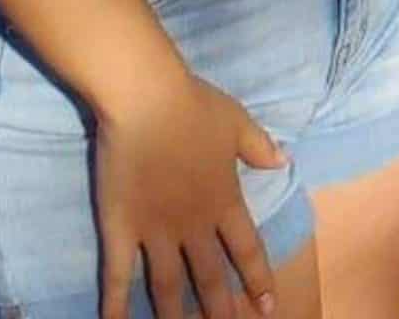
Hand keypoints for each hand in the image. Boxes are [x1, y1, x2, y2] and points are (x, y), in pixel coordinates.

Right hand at [93, 71, 281, 318]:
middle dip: (221, 308)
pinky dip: (115, 305)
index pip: (247, 248)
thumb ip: (259, 148)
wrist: (148, 100)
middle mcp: (193, 223)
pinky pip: (117, 275)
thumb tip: (283, 163)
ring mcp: (156, 230)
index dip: (257, 279)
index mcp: (224, 199)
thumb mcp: (238, 123)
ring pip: (168, 285)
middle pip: (210, 275)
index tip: (268, 306)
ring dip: (175, 315)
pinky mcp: (120, 229)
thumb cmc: (195, 107)